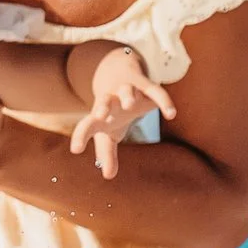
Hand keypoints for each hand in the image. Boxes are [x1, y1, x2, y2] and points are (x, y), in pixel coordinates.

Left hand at [69, 44, 175, 177]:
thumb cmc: (112, 110)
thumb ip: (106, 153)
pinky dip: (163, 101)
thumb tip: (108, 176)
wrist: (117, 71)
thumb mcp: (108, 131)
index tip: (76, 150)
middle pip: (103, 100)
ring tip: (129, 105)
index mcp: (99, 114)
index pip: (86, 125)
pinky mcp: (145, 84)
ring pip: (126, 89)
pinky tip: (171, 114)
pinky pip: (155, 91)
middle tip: (100, 115)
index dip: (81, 136)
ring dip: (126, 95)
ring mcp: (127, 89)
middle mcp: (111, 100)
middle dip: (102, 107)